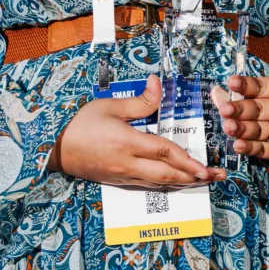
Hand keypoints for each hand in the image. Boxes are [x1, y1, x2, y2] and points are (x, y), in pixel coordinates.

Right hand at [51, 79, 221, 189]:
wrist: (52, 149)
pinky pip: (146, 185)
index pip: (164, 153)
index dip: (188, 161)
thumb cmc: (79, 125)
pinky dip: (165, 185)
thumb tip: (158, 83)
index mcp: (127, 143)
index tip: (206, 167)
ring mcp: (122, 176)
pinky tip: (175, 182)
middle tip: (215, 177)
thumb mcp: (109, 106)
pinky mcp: (117, 181)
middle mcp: (128, 164)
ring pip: (159, 183)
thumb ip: (139, 101)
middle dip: (193, 177)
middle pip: (167, 175)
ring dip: (183, 183)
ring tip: (202, 181)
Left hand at [220, 73, 268, 162]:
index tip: (232, 82)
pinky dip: (250, 148)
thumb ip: (245, 94)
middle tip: (225, 110)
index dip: (247, 85)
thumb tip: (216, 93)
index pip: (264, 87)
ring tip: (227, 127)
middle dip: (241, 110)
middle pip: (262, 110)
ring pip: (262, 130)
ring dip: (242, 130)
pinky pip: (266, 150)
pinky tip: (238, 145)